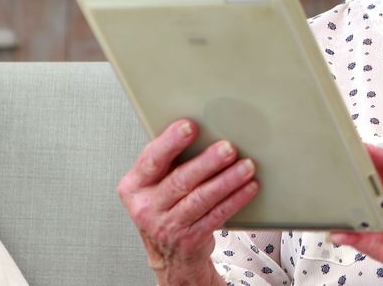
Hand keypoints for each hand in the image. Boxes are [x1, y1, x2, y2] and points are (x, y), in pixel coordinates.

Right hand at [118, 119, 258, 284]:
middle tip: (228, 148)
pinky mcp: (190, 239)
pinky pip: (217, 215)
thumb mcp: (155, 186)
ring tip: (246, 166)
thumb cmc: (164, 209)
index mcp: (135, 186)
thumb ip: (170, 162)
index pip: (152, 159)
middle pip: (180, 180)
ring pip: (201, 198)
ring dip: (227, 180)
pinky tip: (248, 187)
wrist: (168, 255)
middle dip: (208, 162)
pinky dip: (235, 199)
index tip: (189, 126)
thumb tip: (204, 130)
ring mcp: (167, 226)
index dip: (171, 142)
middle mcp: (147, 207)